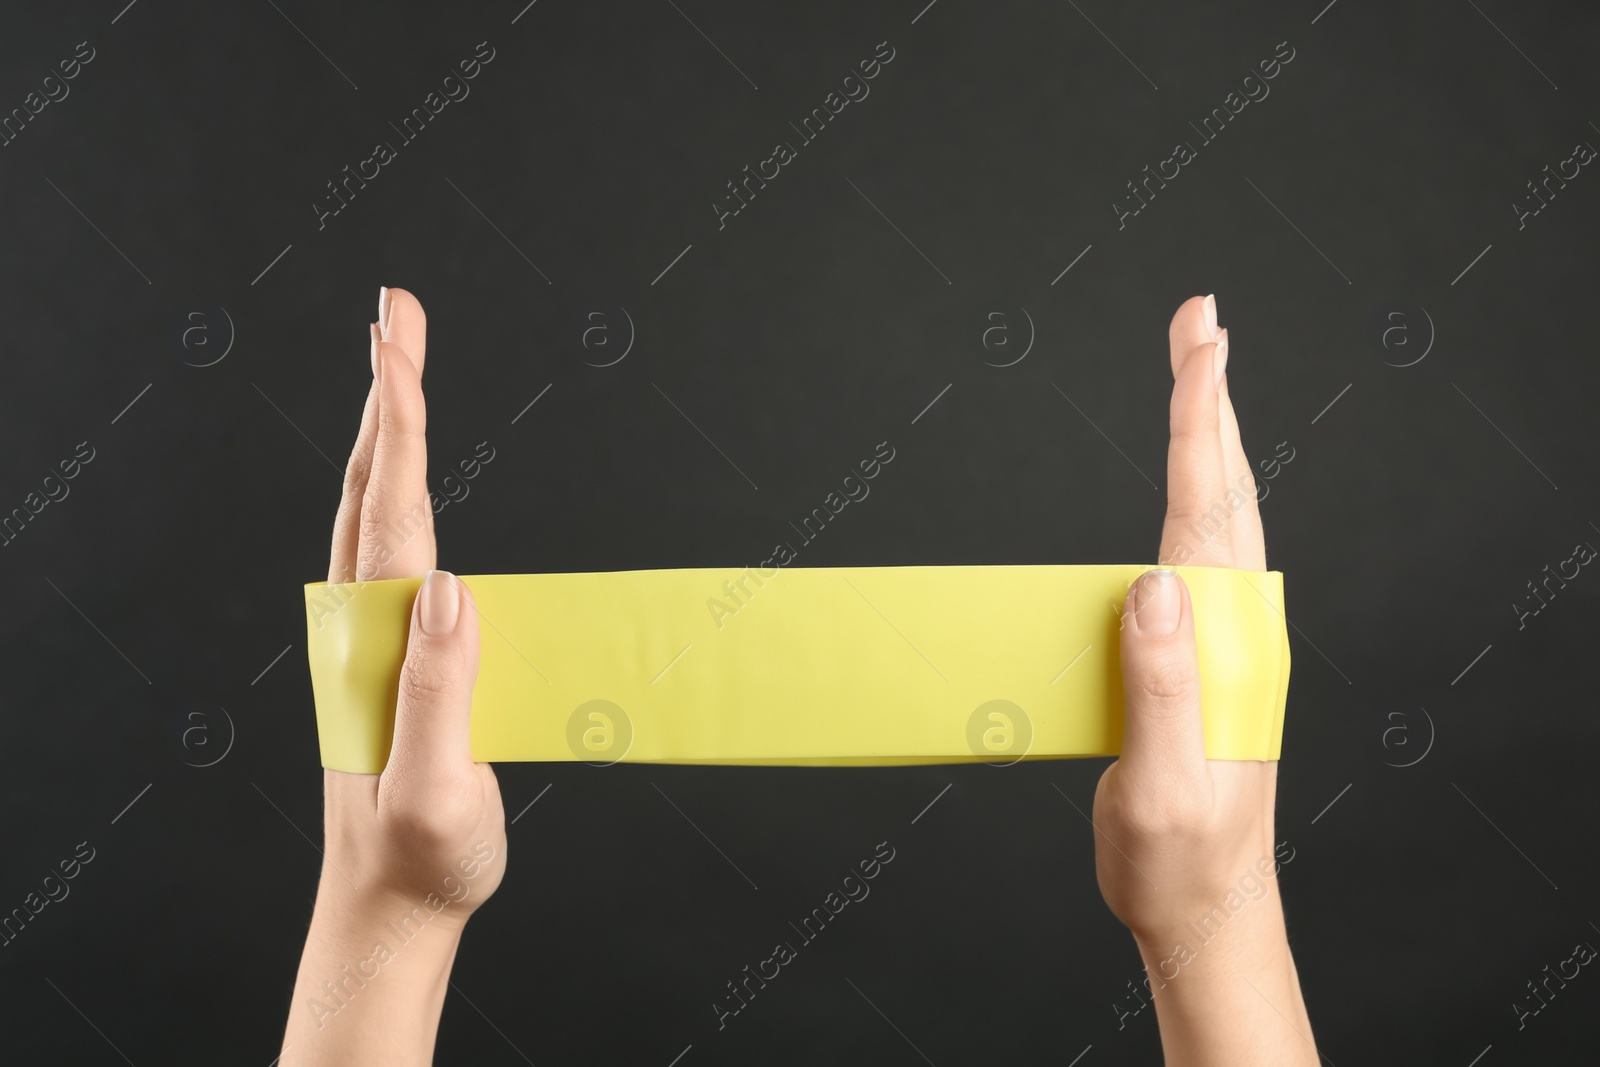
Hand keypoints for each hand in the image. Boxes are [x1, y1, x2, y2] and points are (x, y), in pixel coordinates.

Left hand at [281, 288, 505, 1065]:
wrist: (393, 903)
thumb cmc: (422, 856)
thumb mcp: (434, 790)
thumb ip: (438, 692)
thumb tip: (450, 585)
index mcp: (376, 648)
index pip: (391, 517)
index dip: (399, 425)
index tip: (397, 345)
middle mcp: (364, 628)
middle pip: (375, 487)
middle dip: (386, 390)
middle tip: (396, 308)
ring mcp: (376, 637)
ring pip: (379, 510)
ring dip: (391, 427)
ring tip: (401, 358)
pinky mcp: (397, 653)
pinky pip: (399, 548)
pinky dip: (405, 484)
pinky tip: (410, 470)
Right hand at [1089, 296, 1317, 1064]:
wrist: (1204, 906)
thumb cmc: (1181, 856)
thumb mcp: (1164, 783)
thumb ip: (1165, 686)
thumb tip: (1155, 583)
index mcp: (1223, 647)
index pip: (1207, 512)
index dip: (1198, 420)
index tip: (1200, 343)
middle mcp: (1235, 631)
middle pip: (1223, 491)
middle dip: (1211, 397)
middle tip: (1201, 319)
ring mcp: (1225, 642)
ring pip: (1220, 516)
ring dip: (1210, 436)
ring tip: (1201, 372)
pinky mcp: (1204, 660)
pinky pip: (1201, 557)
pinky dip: (1197, 494)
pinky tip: (1194, 482)